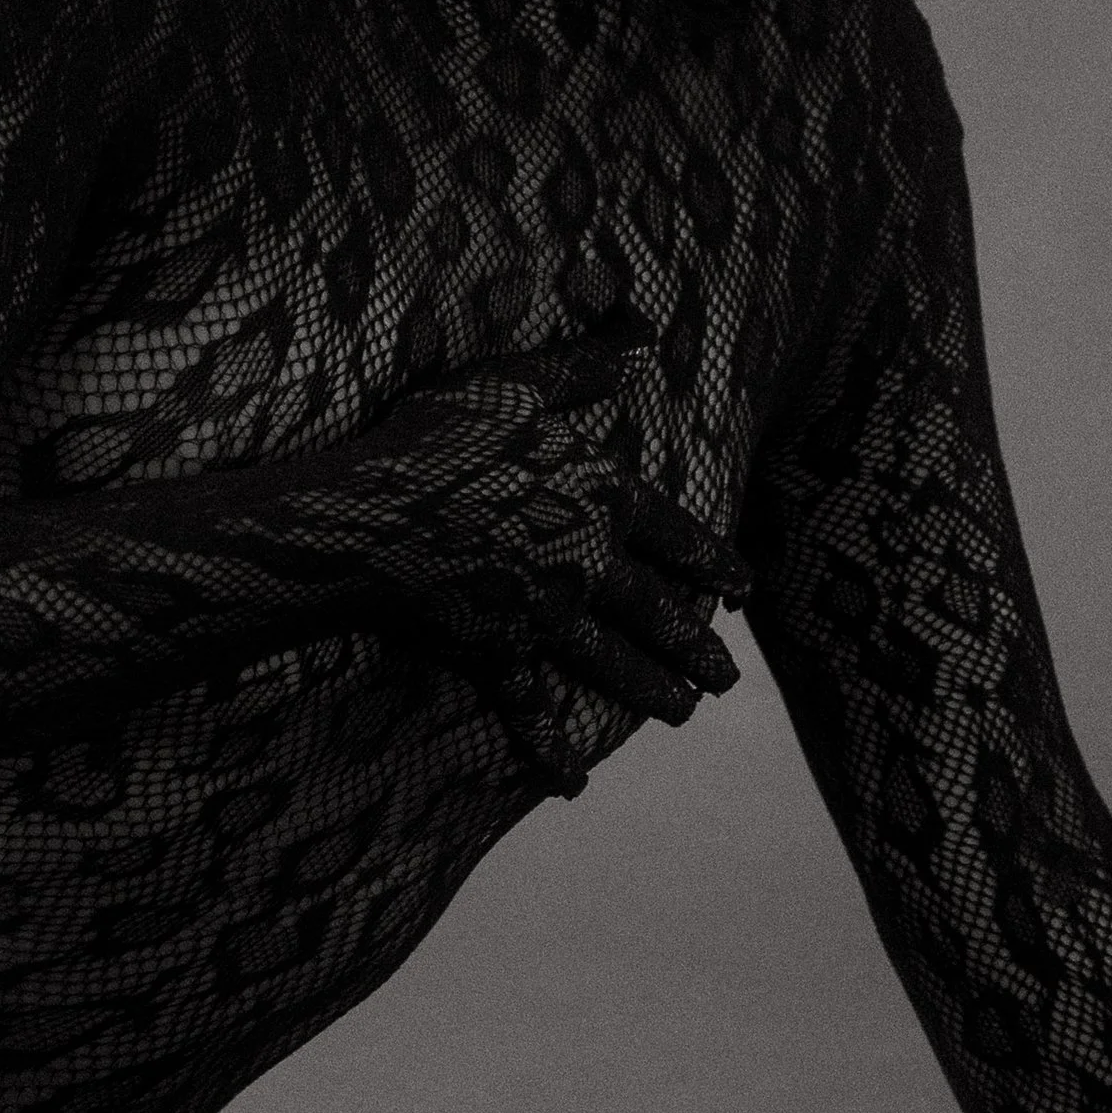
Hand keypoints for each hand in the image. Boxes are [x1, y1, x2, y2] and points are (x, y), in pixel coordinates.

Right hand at [382, 332, 747, 722]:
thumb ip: (584, 364)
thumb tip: (644, 328)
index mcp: (598, 497)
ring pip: (610, 663)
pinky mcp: (493, 653)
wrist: (371, 514)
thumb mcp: (515, 382)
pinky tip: (572, 784)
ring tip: (682, 714)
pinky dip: (550, 748)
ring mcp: (542, 617)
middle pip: (654, 611)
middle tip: (725, 682)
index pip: (673, 533)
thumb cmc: (437, 437)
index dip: (711, 561)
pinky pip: (527, 708)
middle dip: (694, 647)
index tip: (740, 590)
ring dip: (649, 692)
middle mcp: (584, 564)